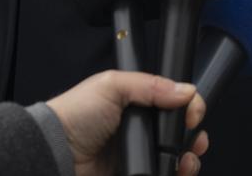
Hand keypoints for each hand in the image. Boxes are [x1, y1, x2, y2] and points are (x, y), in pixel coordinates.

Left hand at [47, 70, 208, 175]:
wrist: (56, 152)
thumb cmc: (75, 115)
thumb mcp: (112, 85)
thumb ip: (151, 85)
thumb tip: (186, 90)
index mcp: (137, 104)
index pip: (174, 103)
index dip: (189, 107)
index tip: (192, 115)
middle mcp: (141, 130)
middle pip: (180, 133)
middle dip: (194, 136)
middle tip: (195, 140)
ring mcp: (140, 155)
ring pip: (177, 158)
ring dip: (189, 158)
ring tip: (186, 160)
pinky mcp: (136, 173)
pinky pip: (164, 174)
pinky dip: (175, 173)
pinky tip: (177, 170)